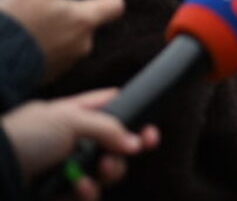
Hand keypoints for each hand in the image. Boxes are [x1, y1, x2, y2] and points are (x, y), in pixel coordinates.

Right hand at [0, 0, 122, 80]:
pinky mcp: (54, 73)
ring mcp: (69, 60)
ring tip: (31, 25)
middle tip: (46, 7)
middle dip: (73, 12)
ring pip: (73, 37)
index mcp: (84, 20)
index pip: (116, 5)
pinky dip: (48, 45)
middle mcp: (83, 43)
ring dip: (59, 29)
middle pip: (90, 21)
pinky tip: (27, 41)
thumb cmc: (14, 22)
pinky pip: (58, 53)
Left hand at [2, 87, 158, 198]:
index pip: (111, 108)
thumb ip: (108, 127)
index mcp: (74, 113)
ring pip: (105, 172)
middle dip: (124, 151)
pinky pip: (87, 194)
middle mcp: (73, 140)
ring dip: (108, 172)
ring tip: (100, 171)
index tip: (149, 130)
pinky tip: (77, 187)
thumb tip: (136, 142)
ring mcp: (68, 167)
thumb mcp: (68, 119)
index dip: (133, 116)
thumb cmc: (24, 137)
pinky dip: (87, 192)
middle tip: (133, 151)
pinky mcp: (61, 193)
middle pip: (115, 145)